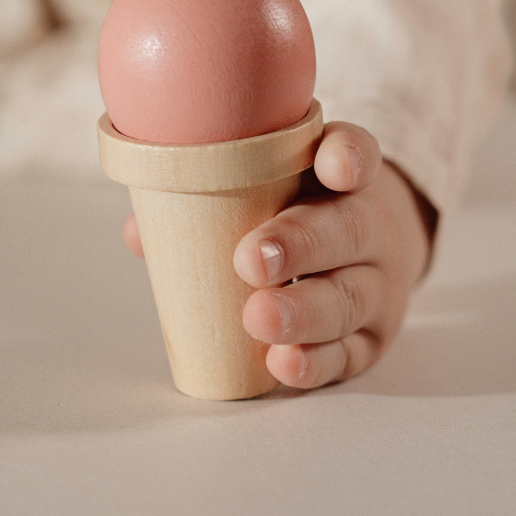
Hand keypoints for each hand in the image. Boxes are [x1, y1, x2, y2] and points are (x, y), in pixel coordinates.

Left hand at [121, 121, 435, 389]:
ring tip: (259, 318)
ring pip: (348, 297)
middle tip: (250, 260)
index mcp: (340, 174)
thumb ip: (208, 195)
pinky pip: (349, 353)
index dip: (345, 157)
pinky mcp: (370, 338)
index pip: (354, 151)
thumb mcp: (268, 185)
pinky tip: (284, 363)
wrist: (371, 251)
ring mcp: (374, 284)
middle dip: (299, 244)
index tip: (331, 166)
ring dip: (304, 312)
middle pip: (348, 229)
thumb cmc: (298, 209)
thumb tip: (141, 232)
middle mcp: (368, 224)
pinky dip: (317, 362)